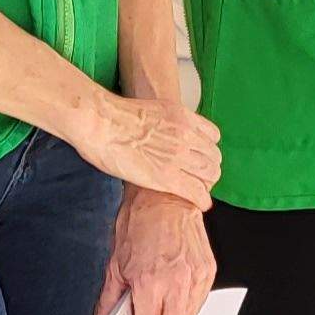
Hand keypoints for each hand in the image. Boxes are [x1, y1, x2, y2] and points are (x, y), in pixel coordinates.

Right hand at [72, 91, 219, 208]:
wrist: (101, 123)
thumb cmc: (113, 116)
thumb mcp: (151, 111)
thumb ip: (164, 123)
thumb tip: (161, 134)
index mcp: (182, 117)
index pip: (213, 136)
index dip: (209, 150)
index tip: (200, 158)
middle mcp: (186, 136)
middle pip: (214, 157)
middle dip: (210, 170)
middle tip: (200, 179)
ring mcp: (178, 157)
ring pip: (210, 174)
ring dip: (207, 184)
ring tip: (199, 191)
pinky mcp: (167, 178)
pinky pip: (196, 192)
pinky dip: (202, 199)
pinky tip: (200, 204)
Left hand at [89, 189, 215, 314]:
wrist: (164, 196)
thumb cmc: (137, 224)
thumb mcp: (113, 268)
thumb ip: (104, 309)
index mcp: (149, 283)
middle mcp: (176, 284)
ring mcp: (197, 278)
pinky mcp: (209, 272)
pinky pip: (197, 306)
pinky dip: (183, 314)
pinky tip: (170, 307)